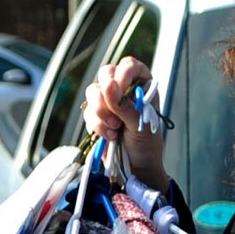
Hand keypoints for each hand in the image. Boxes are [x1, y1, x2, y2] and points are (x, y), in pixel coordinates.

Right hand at [82, 55, 165, 187]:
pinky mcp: (96, 117)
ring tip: (115, 129)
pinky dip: (97, 126)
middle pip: (105, 75)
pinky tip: (110, 136)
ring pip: (92, 93)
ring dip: (101, 113)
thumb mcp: (140, 123)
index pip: (129, 65)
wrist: (136, 168)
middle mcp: (124, 90)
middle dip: (105, 95)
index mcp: (142, 85)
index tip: (120, 88)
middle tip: (113, 113)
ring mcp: (108, 103)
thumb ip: (124, 105)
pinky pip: (87, 113)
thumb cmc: (146, 144)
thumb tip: (108, 87)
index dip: (122, 74)